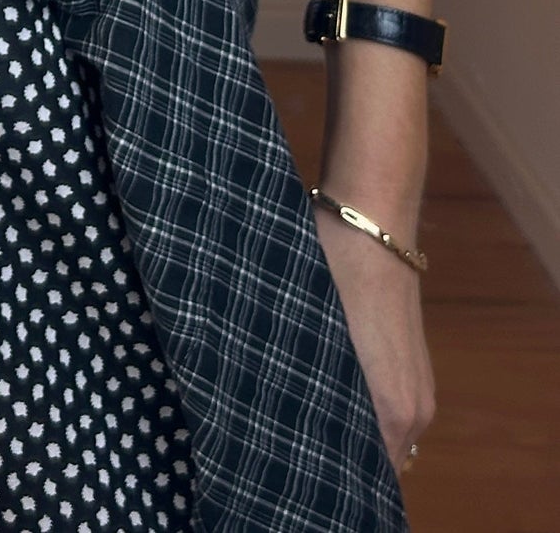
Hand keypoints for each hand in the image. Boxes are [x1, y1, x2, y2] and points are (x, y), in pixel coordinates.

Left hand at [312, 201, 435, 476]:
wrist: (372, 221)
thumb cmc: (333, 272)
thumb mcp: (310, 337)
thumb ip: (304, 394)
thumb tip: (277, 427)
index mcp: (390, 413)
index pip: (360, 478)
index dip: (324, 475)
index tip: (290, 468)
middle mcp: (414, 414)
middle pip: (375, 464)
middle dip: (334, 460)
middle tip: (286, 449)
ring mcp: (420, 390)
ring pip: (383, 437)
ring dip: (349, 435)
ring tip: (299, 423)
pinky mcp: (415, 367)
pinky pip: (390, 412)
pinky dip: (363, 413)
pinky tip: (323, 394)